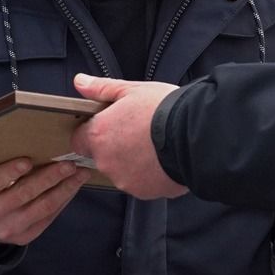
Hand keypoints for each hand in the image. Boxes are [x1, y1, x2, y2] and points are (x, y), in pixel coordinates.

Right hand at [0, 158, 88, 246]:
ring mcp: (8, 229)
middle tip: (69, 163)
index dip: (10, 171)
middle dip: (50, 177)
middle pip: (25, 194)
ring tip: (80, 173)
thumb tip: (35, 144)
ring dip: (65, 189)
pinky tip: (73, 187)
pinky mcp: (24, 237)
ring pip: (43, 207)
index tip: (28, 160)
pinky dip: (63, 200)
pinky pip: (48, 217)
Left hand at [69, 75, 185, 198]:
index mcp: (99, 135)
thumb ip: (101, 89)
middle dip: (115, 146)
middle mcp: (106, 161)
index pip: (79, 140)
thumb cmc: (164, 110)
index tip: (107, 127)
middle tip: (136, 132)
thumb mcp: (131, 90)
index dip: (92, 133)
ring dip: (132, 161)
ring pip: (121, 171)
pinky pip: (140, 182)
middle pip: (101, 156)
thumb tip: (80, 82)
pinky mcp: (143, 192)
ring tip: (152, 146)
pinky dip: (148, 174)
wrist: (196, 135)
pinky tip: (161, 159)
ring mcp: (124, 179)